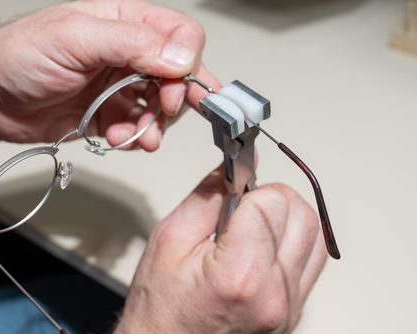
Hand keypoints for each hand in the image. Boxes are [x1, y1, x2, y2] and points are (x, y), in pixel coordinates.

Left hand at [0, 0, 218, 149]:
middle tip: (161, 113)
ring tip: (135, 134)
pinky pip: (139, 128)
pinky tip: (117, 138)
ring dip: (154, 124)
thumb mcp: (75, 39)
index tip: (176, 87)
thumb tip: (180, 56)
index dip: (187, 62)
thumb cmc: (18, 57)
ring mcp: (119, 85)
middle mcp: (127, 52)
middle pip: (178, 75)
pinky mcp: (110, 113)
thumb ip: (131, 43)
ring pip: (161, 106)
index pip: (180, 36)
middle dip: (174, 99)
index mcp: (124, 21)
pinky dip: (135, 138)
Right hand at [115, 169, 326, 333]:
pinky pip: (311, 261)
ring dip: (286, 217)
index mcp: (241, 275)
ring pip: (315, 235)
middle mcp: (275, 295)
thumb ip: (207, 196)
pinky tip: (262, 246)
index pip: (272, 202)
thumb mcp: (170, 240)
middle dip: (272, 197)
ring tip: (252, 226)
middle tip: (241, 205)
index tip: (233, 187)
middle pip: (302, 214)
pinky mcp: (294, 311)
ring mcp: (289, 307)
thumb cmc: (161, 307)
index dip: (249, 186)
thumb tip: (234, 165)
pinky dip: (292, 241)